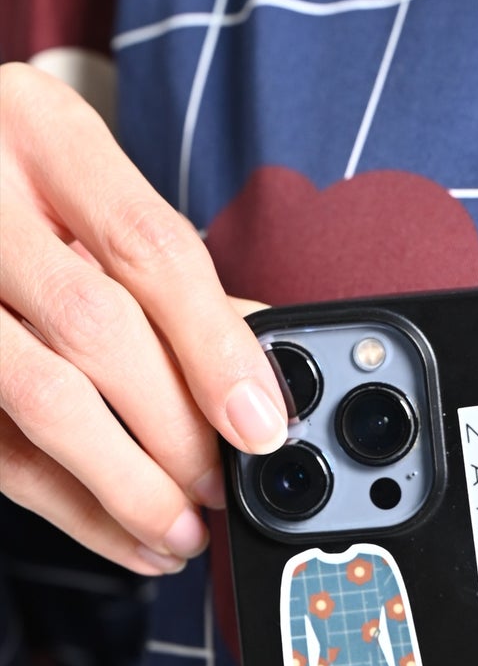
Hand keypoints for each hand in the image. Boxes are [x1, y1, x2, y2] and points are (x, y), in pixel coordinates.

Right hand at [0, 63, 288, 576]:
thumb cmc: (10, 179)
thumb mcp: (83, 185)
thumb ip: (162, 267)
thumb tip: (265, 371)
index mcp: (41, 130)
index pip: (147, 244)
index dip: (216, 344)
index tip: (261, 423)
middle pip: (95, 326)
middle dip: (174, 426)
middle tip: (221, 483)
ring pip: (39, 395)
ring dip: (123, 482)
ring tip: (181, 530)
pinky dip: (70, 506)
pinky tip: (124, 535)